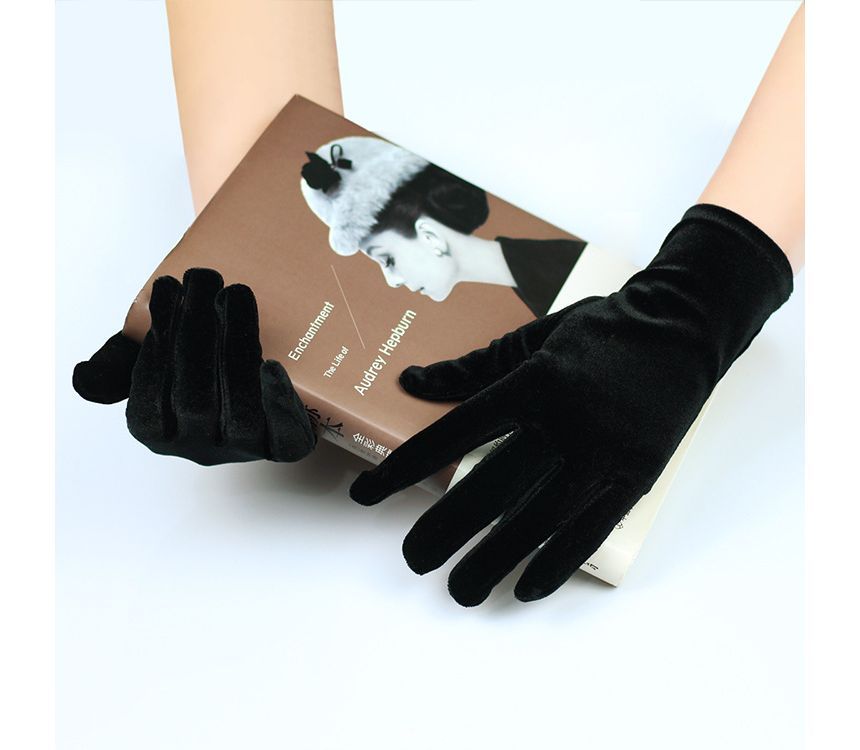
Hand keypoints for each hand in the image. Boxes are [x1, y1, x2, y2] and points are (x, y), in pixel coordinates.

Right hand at [73, 267, 316, 464]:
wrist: (260, 383)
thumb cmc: (198, 367)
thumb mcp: (149, 360)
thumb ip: (117, 364)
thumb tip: (83, 379)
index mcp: (158, 431)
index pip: (150, 399)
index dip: (156, 344)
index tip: (167, 289)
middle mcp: (199, 449)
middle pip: (194, 401)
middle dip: (196, 334)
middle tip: (205, 279)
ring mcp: (245, 449)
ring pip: (240, 414)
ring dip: (236, 349)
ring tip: (235, 295)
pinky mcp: (286, 446)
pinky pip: (286, 438)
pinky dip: (279, 402)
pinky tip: (273, 366)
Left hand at [349, 204, 792, 605]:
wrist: (681, 328)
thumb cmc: (598, 331)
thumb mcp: (530, 339)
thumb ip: (469, 368)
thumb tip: (411, 382)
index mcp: (533, 381)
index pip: (456, 432)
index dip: (407, 467)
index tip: (367, 495)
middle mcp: (566, 420)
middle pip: (495, 486)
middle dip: (448, 529)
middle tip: (413, 560)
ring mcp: (604, 453)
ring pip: (540, 520)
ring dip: (496, 560)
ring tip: (461, 590)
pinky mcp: (636, 476)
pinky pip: (592, 530)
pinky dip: (557, 563)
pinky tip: (525, 587)